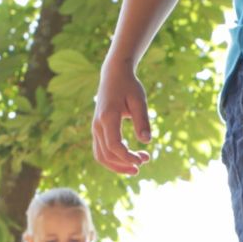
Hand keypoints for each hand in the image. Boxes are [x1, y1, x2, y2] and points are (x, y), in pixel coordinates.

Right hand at [93, 60, 151, 175]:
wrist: (114, 75)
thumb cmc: (129, 86)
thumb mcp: (139, 100)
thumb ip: (142, 120)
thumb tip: (146, 141)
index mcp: (108, 117)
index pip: (114, 145)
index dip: (127, 157)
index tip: (143, 160)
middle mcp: (97, 125)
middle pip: (106, 154)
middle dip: (125, 163)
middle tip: (145, 161)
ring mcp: (95, 128)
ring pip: (101, 156)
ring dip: (118, 165)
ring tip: (138, 166)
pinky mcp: (97, 130)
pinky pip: (101, 151)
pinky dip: (113, 159)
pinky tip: (129, 158)